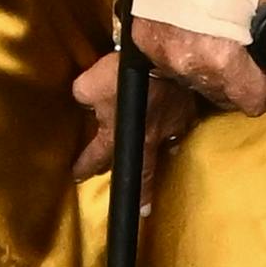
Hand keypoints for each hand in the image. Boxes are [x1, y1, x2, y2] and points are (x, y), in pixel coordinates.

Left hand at [70, 54, 202, 202]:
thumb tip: (85, 99)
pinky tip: (181, 129)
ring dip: (161, 156)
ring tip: (164, 163)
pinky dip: (180, 128)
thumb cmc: (121, 73)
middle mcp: (146, 140)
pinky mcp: (187, 111)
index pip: (97, 158)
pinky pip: (183, 124)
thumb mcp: (87, 85)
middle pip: (141, 172)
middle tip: (144, 208)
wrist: (159, 58)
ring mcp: (170, 127)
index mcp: (117, 137)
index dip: (85, 167)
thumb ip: (82, 97)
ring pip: (166, 149)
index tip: (77, 176)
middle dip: (139, 189)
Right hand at [130, 0, 265, 117]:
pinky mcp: (144, 40)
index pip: (252, 102)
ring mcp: (161, 52)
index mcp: (221, 57)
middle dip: (243, 78)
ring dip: (214, 68)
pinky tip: (199, 26)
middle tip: (249, 45)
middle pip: (224, 96)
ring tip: (224, 32)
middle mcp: (186, 61)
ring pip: (197, 81)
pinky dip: (188, 52)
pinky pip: (172, 63)